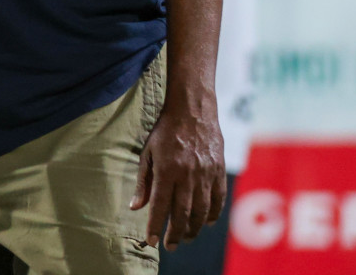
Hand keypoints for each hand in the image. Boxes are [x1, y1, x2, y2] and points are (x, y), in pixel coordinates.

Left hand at [130, 93, 226, 248]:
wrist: (193, 111)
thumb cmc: (165, 131)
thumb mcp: (147, 152)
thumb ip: (143, 181)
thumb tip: (135, 206)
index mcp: (166, 169)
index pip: (159, 205)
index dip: (155, 226)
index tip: (151, 241)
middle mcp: (187, 174)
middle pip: (182, 213)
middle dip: (176, 233)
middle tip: (170, 245)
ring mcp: (206, 174)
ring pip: (201, 210)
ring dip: (194, 228)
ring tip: (186, 237)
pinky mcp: (219, 171)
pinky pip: (218, 199)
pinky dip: (213, 214)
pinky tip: (205, 222)